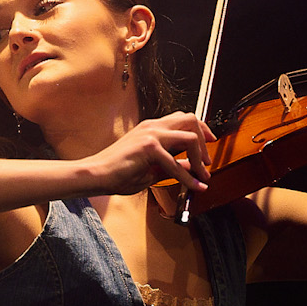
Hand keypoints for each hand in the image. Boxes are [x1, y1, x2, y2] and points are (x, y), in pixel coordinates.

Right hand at [84, 112, 214, 194]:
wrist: (96, 175)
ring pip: (190, 137)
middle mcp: (153, 126)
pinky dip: (189, 176)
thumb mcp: (151, 168)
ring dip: (201, 157)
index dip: (200, 129)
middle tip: (208, 159)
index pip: (183, 119)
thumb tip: (190, 166)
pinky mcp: (149, 147)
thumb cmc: (117, 173)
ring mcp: (151, 134)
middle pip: (191, 119)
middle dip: (205, 138)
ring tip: (203, 174)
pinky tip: (194, 186)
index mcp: (151, 128)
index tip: (209, 143)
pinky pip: (177, 162)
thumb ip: (171, 164)